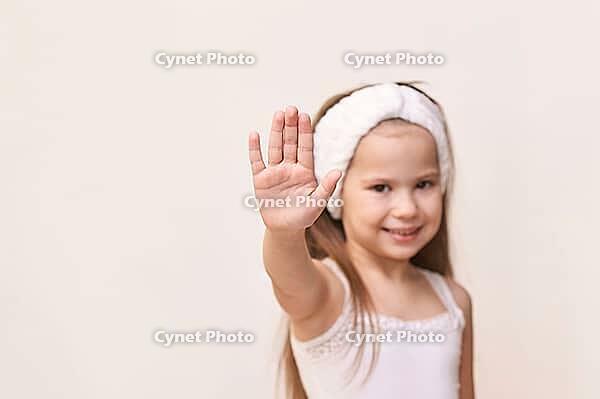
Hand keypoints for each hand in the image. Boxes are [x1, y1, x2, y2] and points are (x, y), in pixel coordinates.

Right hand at [248, 106, 340, 231]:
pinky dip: (255, 148)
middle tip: (291, 108)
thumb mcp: (318, 203)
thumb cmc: (303, 216)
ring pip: (275, 147)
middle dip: (291, 126)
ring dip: (276, 131)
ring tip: (278, 115)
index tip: (305, 116)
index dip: (305, 132)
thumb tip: (338, 171)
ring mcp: (275, 172)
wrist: (285, 230)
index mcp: (305, 171)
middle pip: (290, 143)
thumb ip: (326, 187)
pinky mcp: (260, 179)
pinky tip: (254, 134)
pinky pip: (257, 161)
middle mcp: (290, 168)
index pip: (305, 147)